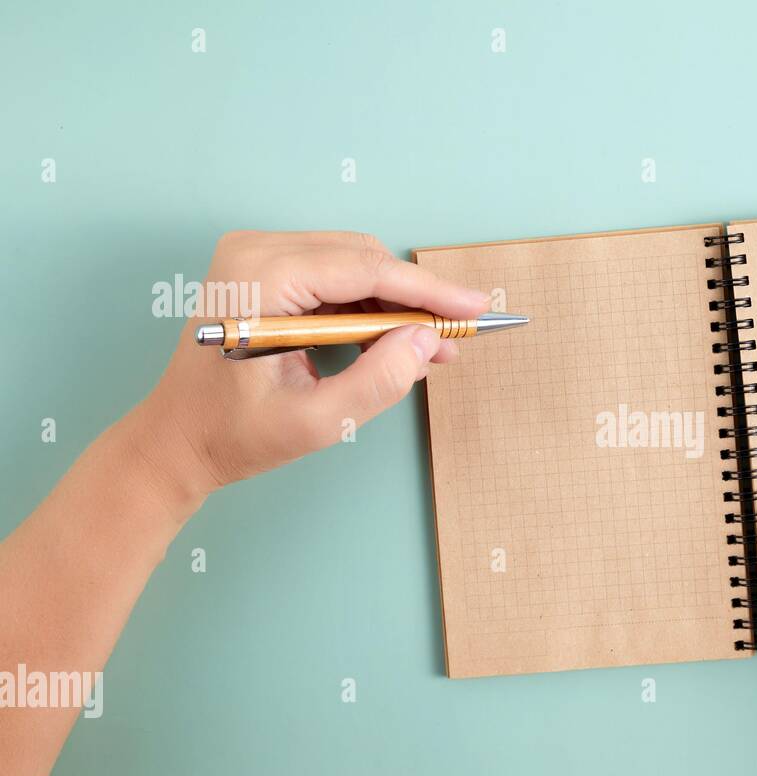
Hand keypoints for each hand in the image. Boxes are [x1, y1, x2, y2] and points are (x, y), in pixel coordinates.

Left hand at [128, 231, 487, 510]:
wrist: (177, 438)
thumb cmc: (234, 435)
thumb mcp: (316, 421)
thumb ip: (378, 381)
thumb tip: (428, 341)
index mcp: (259, 279)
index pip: (364, 269)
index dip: (427, 290)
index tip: (474, 307)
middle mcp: (255, 251)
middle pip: (363, 258)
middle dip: (416, 296)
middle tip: (460, 335)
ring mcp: (257, 255)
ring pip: (355, 262)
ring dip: (397, 301)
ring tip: (434, 344)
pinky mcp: (264, 269)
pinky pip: (335, 274)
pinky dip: (371, 303)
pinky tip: (398, 336)